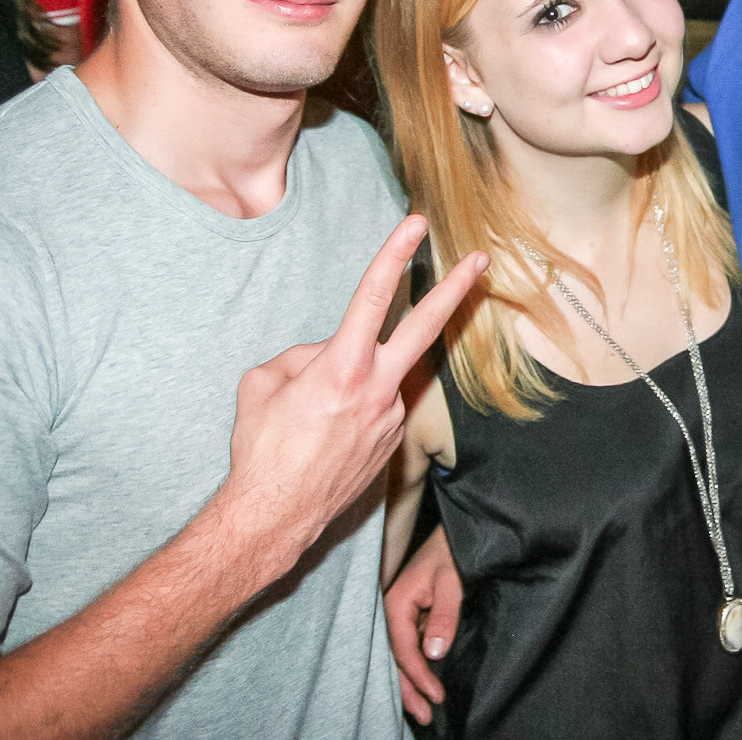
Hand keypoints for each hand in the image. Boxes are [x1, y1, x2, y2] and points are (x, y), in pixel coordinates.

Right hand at [217, 217, 485, 580]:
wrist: (275, 516)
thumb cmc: (261, 449)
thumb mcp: (263, 384)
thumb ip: (303, 355)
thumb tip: (327, 352)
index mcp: (342, 368)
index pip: (374, 297)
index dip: (395, 255)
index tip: (416, 225)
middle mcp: (377, 389)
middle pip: (426, 327)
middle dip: (455, 289)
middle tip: (480, 260)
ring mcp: (391, 417)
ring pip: (382, 374)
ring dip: (357, 377)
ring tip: (312, 417)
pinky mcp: (393, 441)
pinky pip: (376, 406)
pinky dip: (356, 407)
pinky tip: (326, 434)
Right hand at [385, 524, 463, 723]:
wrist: (458, 530)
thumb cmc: (453, 550)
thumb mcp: (452, 581)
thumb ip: (444, 616)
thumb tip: (433, 653)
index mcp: (396, 602)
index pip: (402, 649)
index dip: (418, 676)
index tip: (436, 695)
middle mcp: (393, 611)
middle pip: (395, 658)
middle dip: (408, 690)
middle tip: (425, 717)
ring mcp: (402, 614)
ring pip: (401, 655)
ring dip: (411, 683)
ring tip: (423, 710)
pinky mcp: (413, 614)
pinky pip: (410, 646)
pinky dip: (417, 666)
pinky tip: (424, 683)